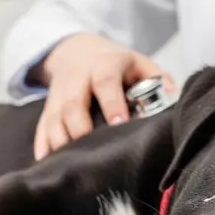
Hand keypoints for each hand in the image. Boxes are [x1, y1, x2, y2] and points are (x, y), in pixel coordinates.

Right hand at [30, 33, 176, 159]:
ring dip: (60, 141)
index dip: (112, 102)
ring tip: (71, 164)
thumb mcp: (139, 63)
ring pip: (54, 118)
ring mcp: (59, 94)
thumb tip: (173, 99)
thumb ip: (158, 79)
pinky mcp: (48, 108)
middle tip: (92, 150)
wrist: (77, 51)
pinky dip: (43, 146)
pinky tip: (47, 164)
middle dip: (80, 127)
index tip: (119, 123)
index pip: (105, 81)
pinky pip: (42, 128)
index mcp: (105, 64)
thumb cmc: (117, 65)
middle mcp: (78, 78)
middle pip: (72, 103)